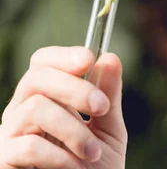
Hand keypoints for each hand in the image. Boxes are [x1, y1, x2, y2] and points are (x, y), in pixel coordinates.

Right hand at [0, 46, 127, 168]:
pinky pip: (28, 146)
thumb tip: (110, 57)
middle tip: (101, 107)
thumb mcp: (109, 130)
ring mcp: (10, 136)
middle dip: (74, 87)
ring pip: (34, 108)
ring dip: (72, 129)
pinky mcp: (5, 160)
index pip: (42, 63)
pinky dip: (58, 156)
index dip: (62, 56)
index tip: (89, 59)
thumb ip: (109, 95)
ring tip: (92, 152)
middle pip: (36, 77)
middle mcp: (23, 112)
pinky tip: (73, 168)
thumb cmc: (96, 168)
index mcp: (48, 99)